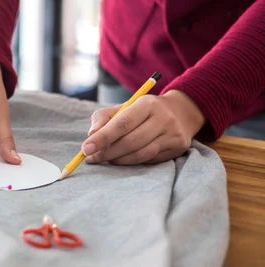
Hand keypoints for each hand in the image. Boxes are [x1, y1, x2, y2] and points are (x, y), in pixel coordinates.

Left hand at [82, 90, 204, 164]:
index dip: (103, 138)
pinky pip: (149, 160)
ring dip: (118, 160)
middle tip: (91, 158)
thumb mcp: (124, 107)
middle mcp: (163, 119)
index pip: (122, 123)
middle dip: (106, 152)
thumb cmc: (144, 111)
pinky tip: (121, 159)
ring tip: (104, 159)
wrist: (181, 112)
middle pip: (130, 141)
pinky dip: (131, 162)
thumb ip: (104, 117)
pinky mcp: (177, 149)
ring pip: (140, 154)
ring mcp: (172, 135)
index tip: (86, 148)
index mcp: (147, 104)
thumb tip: (91, 134)